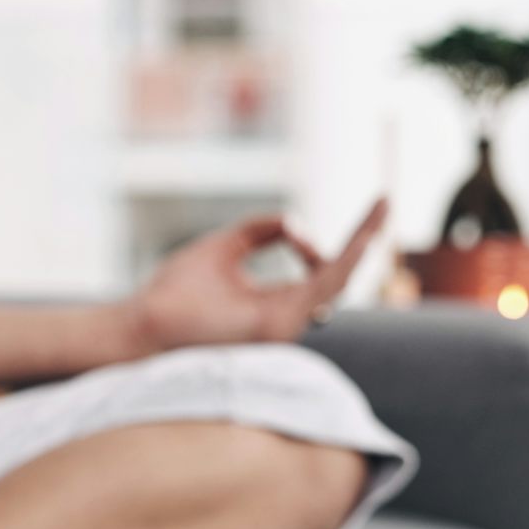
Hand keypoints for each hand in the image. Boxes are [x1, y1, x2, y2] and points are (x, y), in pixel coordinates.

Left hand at [126, 198, 387, 352]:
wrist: (142, 323)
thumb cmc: (172, 292)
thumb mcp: (222, 247)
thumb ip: (261, 231)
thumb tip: (298, 221)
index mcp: (273, 306)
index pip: (319, 273)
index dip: (343, 242)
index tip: (364, 210)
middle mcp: (285, 319)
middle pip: (338, 276)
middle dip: (364, 239)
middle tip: (386, 202)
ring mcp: (285, 326)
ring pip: (339, 280)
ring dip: (360, 242)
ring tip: (379, 209)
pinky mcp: (278, 324)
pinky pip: (323, 287)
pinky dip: (345, 257)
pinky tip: (361, 233)